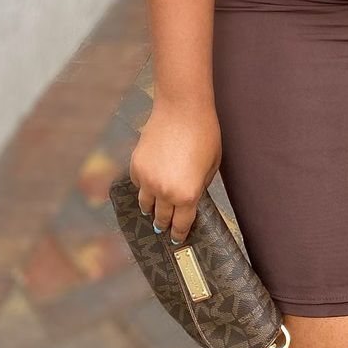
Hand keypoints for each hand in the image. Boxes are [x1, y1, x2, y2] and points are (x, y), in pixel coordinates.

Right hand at [129, 94, 221, 244]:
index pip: (181, 225)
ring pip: (145, 204)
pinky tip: (149, 182)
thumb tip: (191, 198)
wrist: (182, 108)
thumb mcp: (211, 165)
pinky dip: (143, 186)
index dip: (179, 234)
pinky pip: (138, 184)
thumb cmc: (204, 133)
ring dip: (151, 207)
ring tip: (154, 208)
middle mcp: (165, 192)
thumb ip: (200, 187)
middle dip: (164, 223)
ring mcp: (148, 179)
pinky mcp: (136, 165)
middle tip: (164, 226)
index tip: (177, 239)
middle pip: (161, 218)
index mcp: (188, 195)